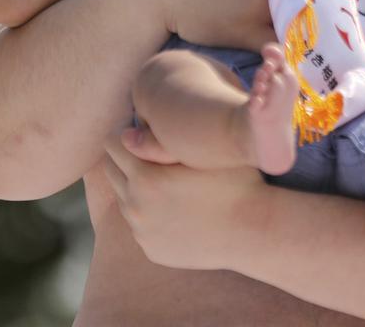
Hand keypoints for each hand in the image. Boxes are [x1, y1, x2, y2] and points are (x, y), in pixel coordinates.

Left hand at [104, 131, 265, 269]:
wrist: (253, 230)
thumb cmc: (235, 178)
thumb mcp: (201, 148)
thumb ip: (166, 133)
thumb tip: (141, 115)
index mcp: (145, 176)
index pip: (113, 142)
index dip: (127, 131)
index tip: (142, 128)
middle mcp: (136, 205)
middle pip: (111, 169)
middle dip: (126, 156)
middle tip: (149, 149)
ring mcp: (142, 231)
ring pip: (123, 197)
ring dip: (136, 184)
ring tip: (164, 176)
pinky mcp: (151, 248)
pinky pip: (139, 223)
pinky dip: (150, 211)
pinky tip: (176, 204)